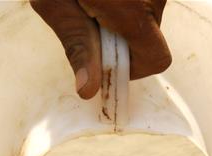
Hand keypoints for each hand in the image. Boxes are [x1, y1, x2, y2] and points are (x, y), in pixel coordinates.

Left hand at [30, 0, 170, 98]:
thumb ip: (77, 46)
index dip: (133, 68)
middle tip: (89, 13)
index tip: (108, 58)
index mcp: (132, 10)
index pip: (156, 59)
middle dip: (124, 35)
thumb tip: (87, 90)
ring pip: (148, 9)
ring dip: (124, 12)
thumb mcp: (55, 3)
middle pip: (151, 32)